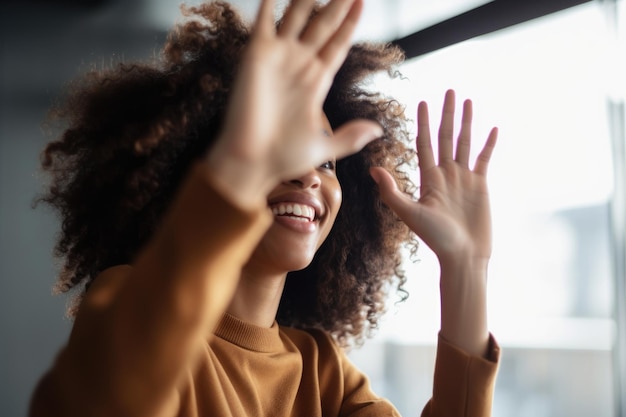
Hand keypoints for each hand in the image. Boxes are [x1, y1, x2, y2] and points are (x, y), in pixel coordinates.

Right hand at [207, 0, 381, 209]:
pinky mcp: (257, 54)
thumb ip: (351, 136)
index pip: (338, 42)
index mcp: (317, 81)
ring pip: (297, 15)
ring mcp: (278, 56)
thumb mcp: (324, 147)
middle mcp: (299, 64)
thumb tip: (378, 130)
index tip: (362, 1)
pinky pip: (266, 20)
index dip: (350, 22)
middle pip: (323, 23)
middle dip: (337, 2)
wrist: (251, 160)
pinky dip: (271, 2)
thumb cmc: (283, 157)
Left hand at [370, 89, 497, 265]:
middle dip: (447, 113)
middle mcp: (445, 174)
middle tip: (449, 90)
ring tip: (468, 101)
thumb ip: (392, 192)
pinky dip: (489, 144)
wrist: (462, 255)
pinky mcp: (481, 186)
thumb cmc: (435, 238)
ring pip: (465, 143)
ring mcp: (464, 178)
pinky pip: (485, 159)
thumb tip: (373, 169)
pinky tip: (493, 129)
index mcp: (428, 177)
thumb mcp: (410, 213)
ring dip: (467, 122)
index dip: (424, 123)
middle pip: (446, 136)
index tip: (423, 103)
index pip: (425, 143)